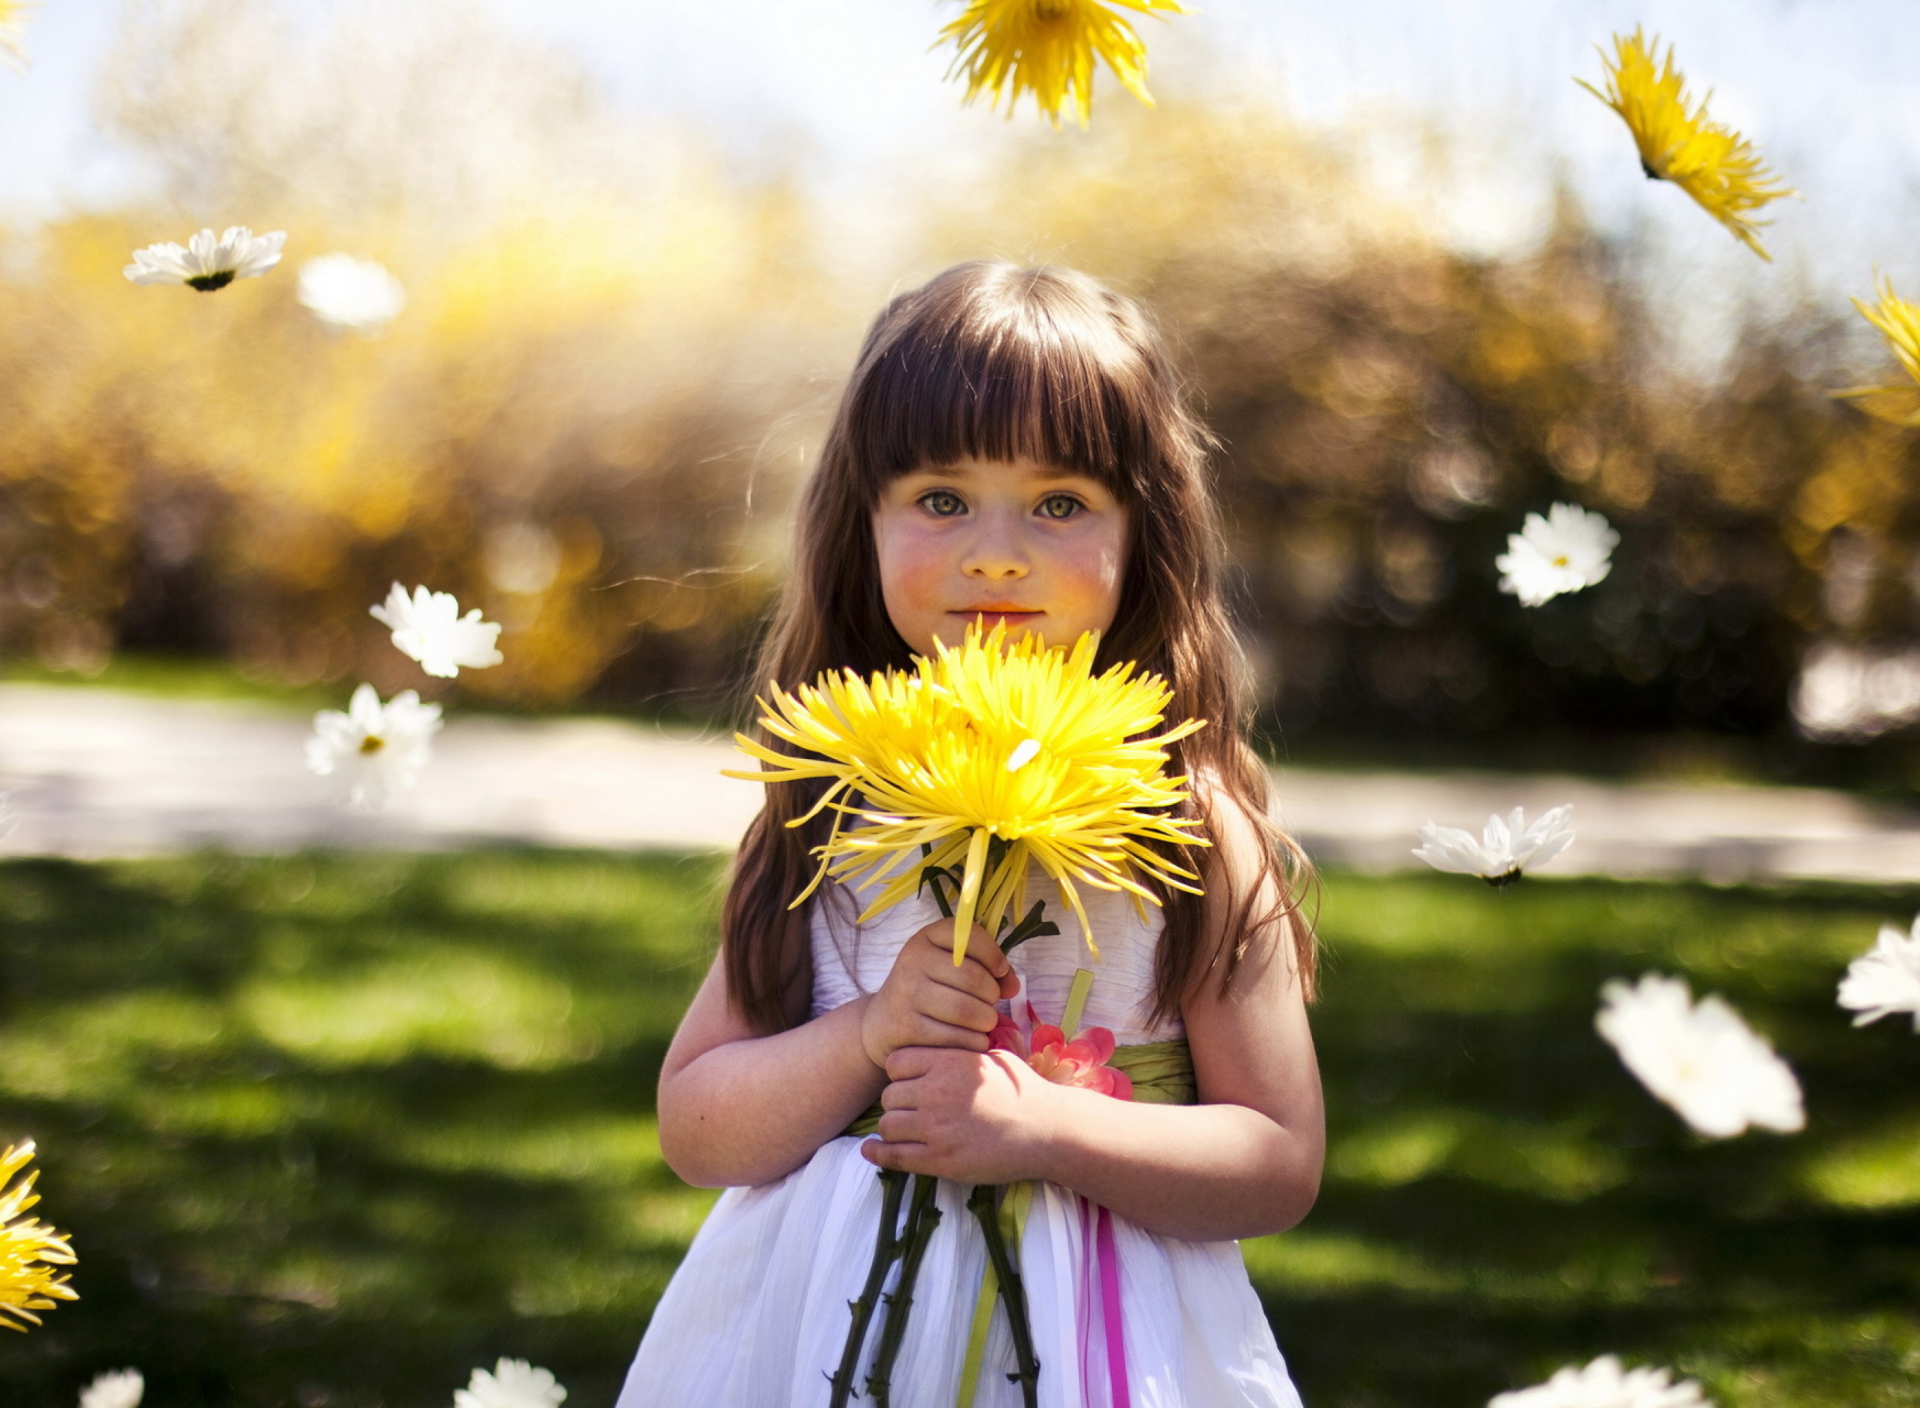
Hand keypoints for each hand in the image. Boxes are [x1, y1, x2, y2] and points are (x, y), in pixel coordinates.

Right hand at [859, 919, 1019, 1070]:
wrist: (883, 1024)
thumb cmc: (930, 991)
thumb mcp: (952, 969)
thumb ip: (988, 969)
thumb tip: (1013, 986)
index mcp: (927, 938)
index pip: (970, 935)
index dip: (994, 955)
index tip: (999, 971)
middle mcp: (913, 960)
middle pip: (973, 978)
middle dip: (992, 995)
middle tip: (989, 1004)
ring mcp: (907, 994)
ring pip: (966, 1010)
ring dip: (986, 1021)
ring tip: (983, 1023)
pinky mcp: (907, 1027)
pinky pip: (956, 1037)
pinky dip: (974, 1042)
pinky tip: (972, 1039)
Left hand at [860, 1046, 1062, 1184]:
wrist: (1046, 1130)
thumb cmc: (1023, 1091)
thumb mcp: (991, 1057)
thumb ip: (960, 1053)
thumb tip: (942, 1043)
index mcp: (948, 1063)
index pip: (896, 1063)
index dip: (900, 1073)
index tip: (910, 1082)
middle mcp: (936, 1092)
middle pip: (889, 1096)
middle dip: (897, 1103)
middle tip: (911, 1110)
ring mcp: (936, 1128)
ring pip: (887, 1125)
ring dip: (892, 1128)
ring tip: (903, 1131)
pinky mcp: (939, 1160)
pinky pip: (893, 1156)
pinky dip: (879, 1154)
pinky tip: (873, 1151)